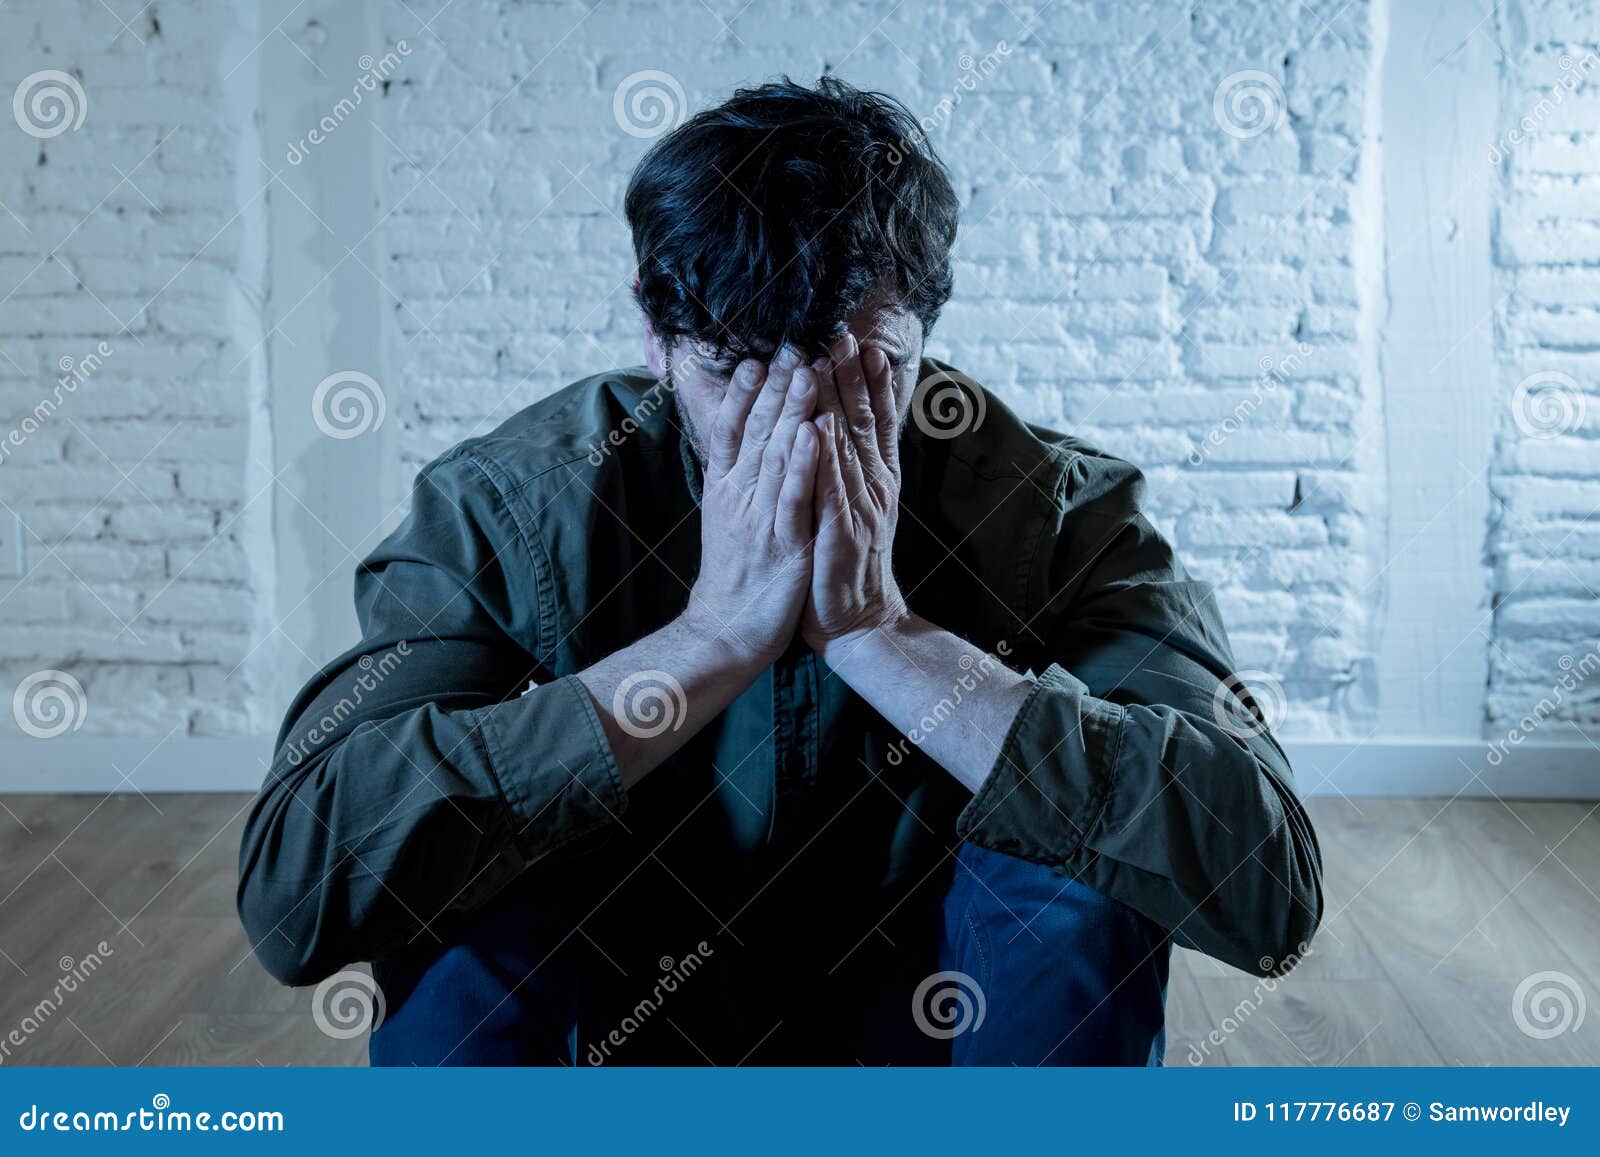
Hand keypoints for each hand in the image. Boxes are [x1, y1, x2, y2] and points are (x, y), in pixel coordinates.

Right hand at [683, 346, 820, 664]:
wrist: (728, 628)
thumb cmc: (735, 572)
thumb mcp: (726, 515)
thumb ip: (734, 476)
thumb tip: (742, 440)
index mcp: (725, 487)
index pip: (731, 427)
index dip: (744, 391)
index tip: (759, 356)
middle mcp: (738, 494)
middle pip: (755, 430)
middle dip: (775, 387)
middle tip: (793, 346)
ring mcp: (760, 516)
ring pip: (776, 454)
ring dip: (792, 411)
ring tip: (807, 371)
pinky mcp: (783, 541)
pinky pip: (795, 496)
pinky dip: (805, 463)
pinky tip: (817, 433)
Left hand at [802, 333, 909, 659]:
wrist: (856, 621)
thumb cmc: (845, 560)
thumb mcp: (853, 504)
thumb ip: (849, 464)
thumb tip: (838, 420)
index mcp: (875, 479)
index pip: (875, 420)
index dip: (870, 381)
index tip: (859, 341)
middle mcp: (872, 487)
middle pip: (862, 423)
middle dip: (851, 376)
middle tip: (840, 334)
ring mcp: (858, 510)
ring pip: (847, 448)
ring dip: (837, 403)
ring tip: (825, 363)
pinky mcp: (838, 535)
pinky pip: (830, 491)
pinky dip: (823, 461)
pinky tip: (816, 431)